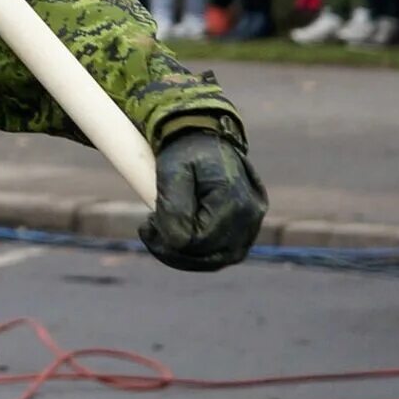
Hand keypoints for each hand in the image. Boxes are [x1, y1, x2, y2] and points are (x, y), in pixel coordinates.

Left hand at [140, 131, 266, 271]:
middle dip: (174, 252)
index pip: (200, 242)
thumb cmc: (186, 152)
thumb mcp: (172, 170)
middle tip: (149, 233)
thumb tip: (175, 242)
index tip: (146, 224)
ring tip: (160, 237)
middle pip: (211, 257)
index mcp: (234, 200)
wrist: (206, 139)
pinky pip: (223, 253)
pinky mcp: (246, 230)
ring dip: (185, 256)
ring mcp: (252, 226)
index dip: (168, 241)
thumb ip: (174, 207)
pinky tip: (176, 240)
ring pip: (218, 260)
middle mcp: (250, 217)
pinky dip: (198, 253)